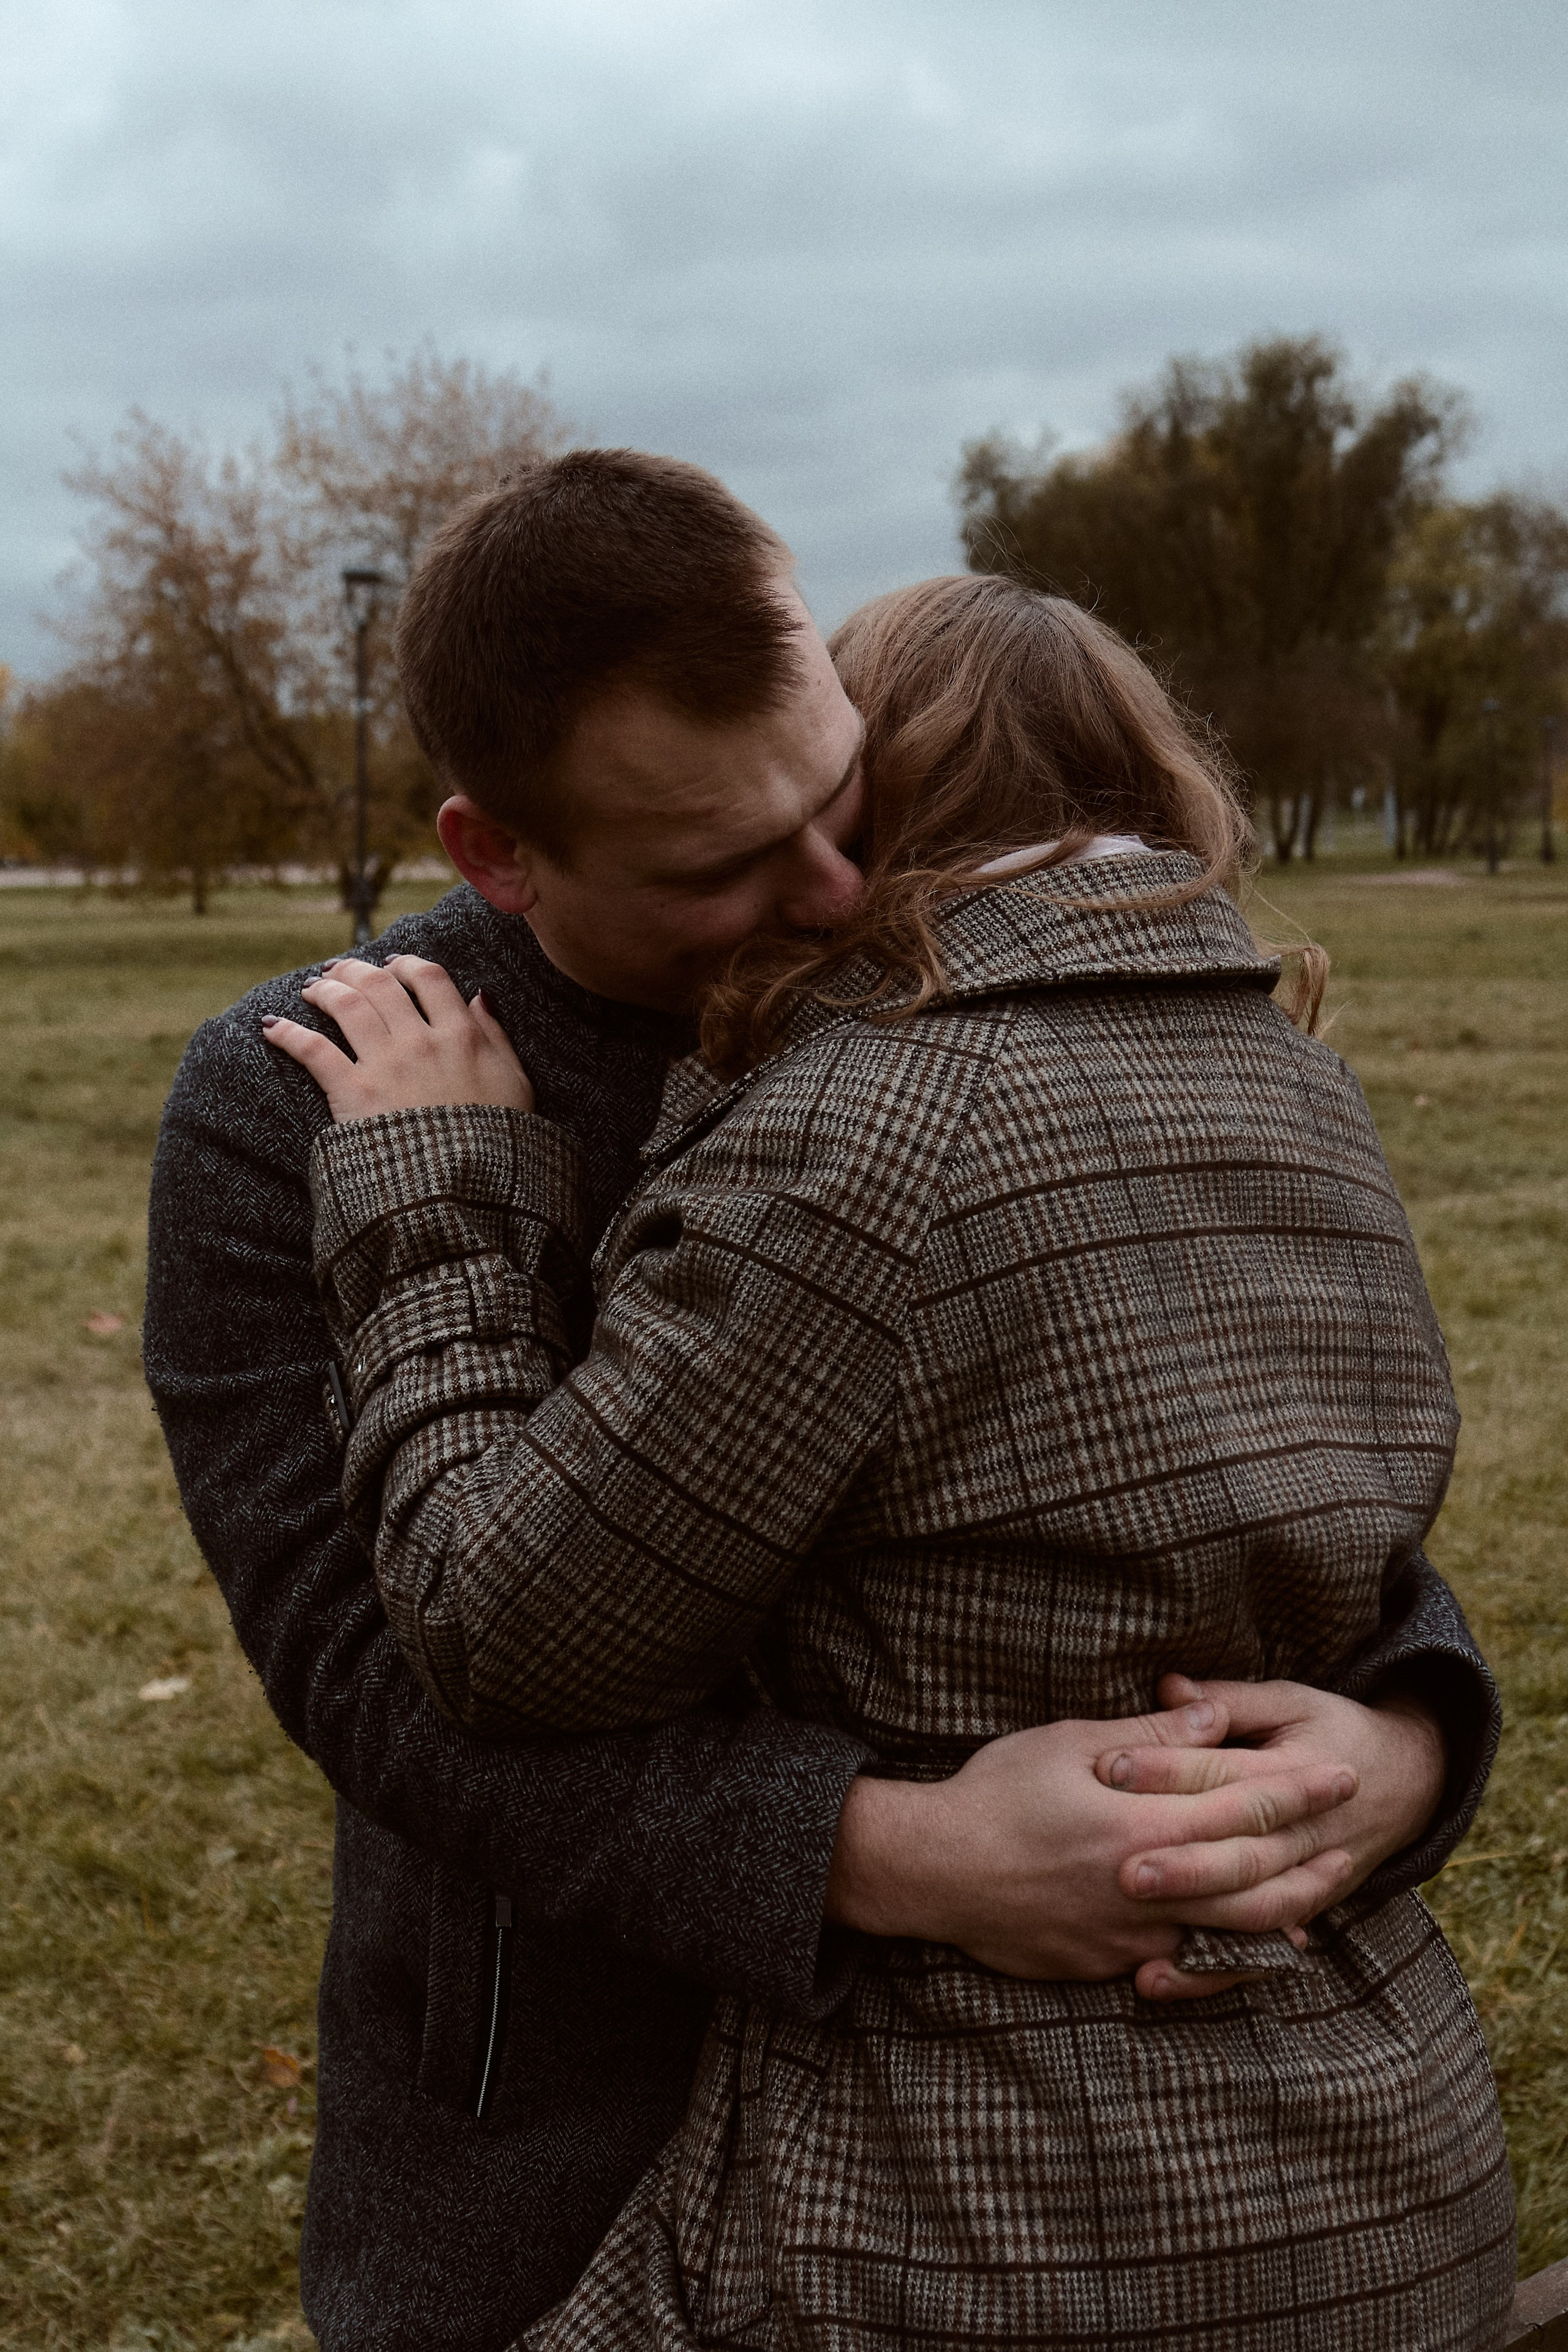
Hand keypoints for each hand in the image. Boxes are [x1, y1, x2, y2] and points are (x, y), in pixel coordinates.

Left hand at [261, 955, 534, 1121]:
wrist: (467, 1190)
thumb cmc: (497, 1144)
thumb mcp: (516, 1084)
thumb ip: (496, 1036)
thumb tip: (478, 995)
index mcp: (462, 1036)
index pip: (430, 979)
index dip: (407, 964)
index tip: (393, 964)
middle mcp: (420, 1041)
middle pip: (381, 984)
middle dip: (356, 970)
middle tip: (340, 970)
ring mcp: (386, 1064)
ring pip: (346, 1005)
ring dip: (325, 990)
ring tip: (312, 989)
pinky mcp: (353, 1093)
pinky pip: (313, 1050)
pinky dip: (288, 1033)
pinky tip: (271, 1027)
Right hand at [826, 1693, 1357, 2002]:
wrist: (935, 1872)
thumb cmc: (995, 1794)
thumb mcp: (1068, 1744)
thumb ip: (1150, 1737)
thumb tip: (1215, 1718)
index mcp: (1143, 1825)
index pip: (1244, 1807)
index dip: (1300, 1792)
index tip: (1342, 1776)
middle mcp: (1149, 1889)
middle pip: (1255, 1881)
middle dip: (1310, 1858)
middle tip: (1352, 1841)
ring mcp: (1131, 1938)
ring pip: (1230, 1936)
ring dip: (1283, 1914)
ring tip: (1319, 1899)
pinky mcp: (1109, 1965)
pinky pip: (1184, 1967)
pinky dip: (1227, 1959)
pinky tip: (1248, 1949)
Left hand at [1099, 1672, 1446, 1947]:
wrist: (1407, 1782)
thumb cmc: (1331, 1730)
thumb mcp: (1289, 1702)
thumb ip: (1229, 1700)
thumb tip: (1168, 1686)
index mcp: (1297, 1772)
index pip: (1225, 1773)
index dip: (1167, 1770)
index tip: (1109, 1766)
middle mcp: (1304, 1835)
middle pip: (1240, 1853)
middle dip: (1183, 1863)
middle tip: (1123, 1868)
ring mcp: (1306, 1882)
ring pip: (1249, 1909)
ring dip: (1192, 1920)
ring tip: (1132, 1924)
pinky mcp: (1297, 1915)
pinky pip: (1252, 1953)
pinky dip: (1206, 1971)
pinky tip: (1153, 1980)